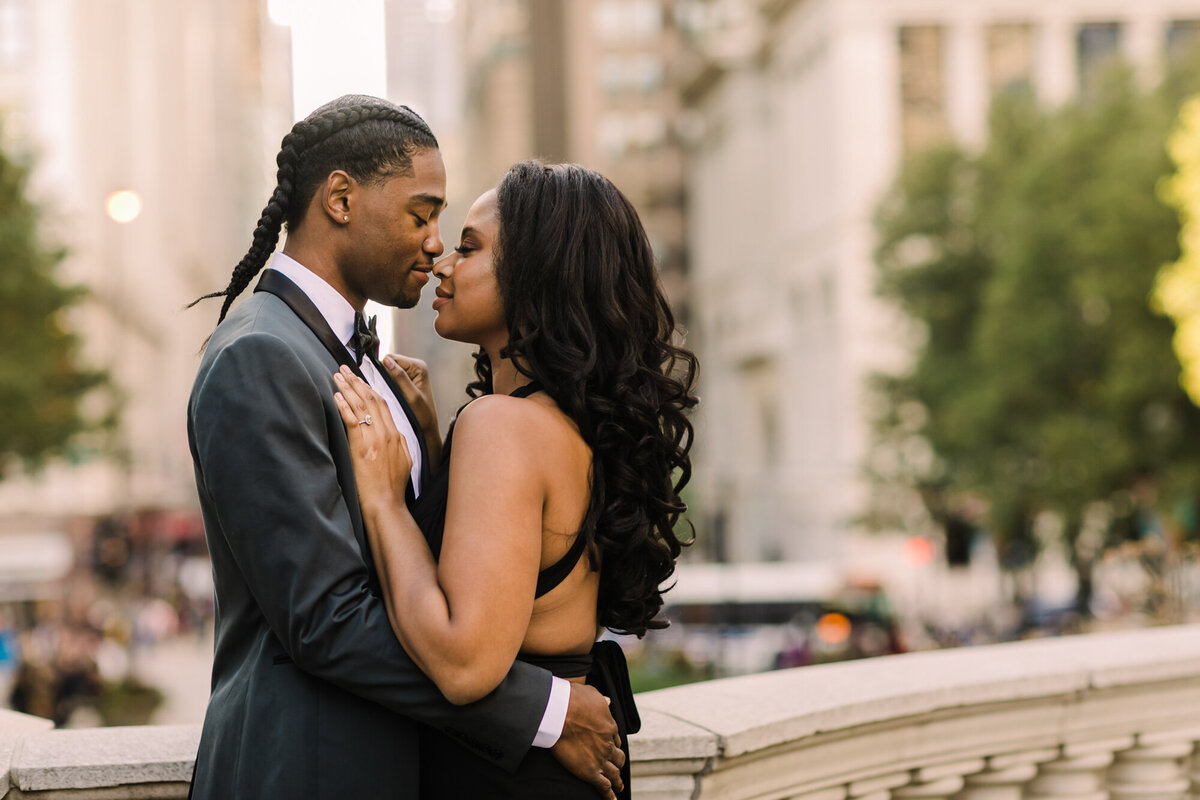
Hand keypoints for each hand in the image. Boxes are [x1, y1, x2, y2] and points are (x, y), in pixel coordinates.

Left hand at [333, 365, 411, 509]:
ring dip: (348, 388)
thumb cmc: (392, 488)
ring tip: (337, 375)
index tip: (360, 379)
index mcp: (397, 436)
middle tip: (345, 369)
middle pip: (372, 400)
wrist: (386, 504)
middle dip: (357, 382)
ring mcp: (375, 439)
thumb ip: (399, 445)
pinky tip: (336, 396)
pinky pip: (352, 419)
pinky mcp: (361, 446)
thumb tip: (393, 435)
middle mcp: (387, 433)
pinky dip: (343, 405)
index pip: (384, 405)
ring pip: (362, 406)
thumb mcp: (404, 462)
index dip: (371, 389)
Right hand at [381, 353, 437, 432]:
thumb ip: (400, 378)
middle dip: (385, 377)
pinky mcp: (405, 381)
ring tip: (393, 396)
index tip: (385, 385)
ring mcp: (410, 374)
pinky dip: (388, 387)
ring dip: (386, 383)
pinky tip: (393, 396)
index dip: (384, 370)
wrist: (427, 427)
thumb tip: (387, 361)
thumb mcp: (411, 397)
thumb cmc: (423, 415)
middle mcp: (415, 367)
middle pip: (389, 364)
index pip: (391, 358)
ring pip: (388, 372)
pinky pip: (390, 379)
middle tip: (390, 393)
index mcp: (418, 366)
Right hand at [550, 682, 624, 798]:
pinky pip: (603, 787)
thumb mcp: (592, 694)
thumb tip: (607, 701)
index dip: (613, 745)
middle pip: (618, 757)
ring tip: (619, 787)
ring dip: (617, 781)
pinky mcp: (590, 772)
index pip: (615, 739)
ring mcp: (600, 759)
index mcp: (609, 727)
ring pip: (614, 773)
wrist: (562, 713)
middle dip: (619, 763)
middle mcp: (608, 745)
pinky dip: (609, 796)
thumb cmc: (573, 699)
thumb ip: (601, 700)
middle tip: (619, 769)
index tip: (612, 748)